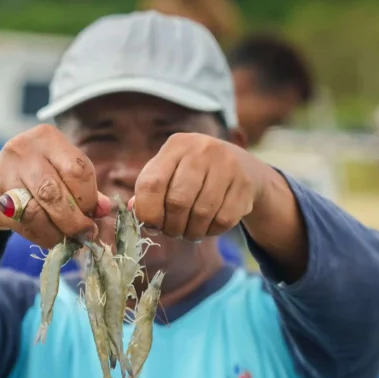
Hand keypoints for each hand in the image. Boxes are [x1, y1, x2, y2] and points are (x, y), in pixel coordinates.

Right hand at [0, 125, 112, 248]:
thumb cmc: (37, 176)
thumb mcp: (62, 173)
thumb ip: (86, 190)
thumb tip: (105, 209)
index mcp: (48, 138)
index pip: (77, 170)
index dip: (88, 199)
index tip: (93, 216)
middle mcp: (23, 150)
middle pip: (55, 192)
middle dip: (74, 220)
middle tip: (84, 235)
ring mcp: (5, 174)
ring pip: (37, 212)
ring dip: (57, 233)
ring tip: (67, 241)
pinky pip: (22, 224)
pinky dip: (40, 237)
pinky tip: (49, 238)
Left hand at [129, 133, 268, 240]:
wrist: (242, 167)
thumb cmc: (193, 174)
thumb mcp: (169, 173)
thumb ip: (148, 191)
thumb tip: (134, 211)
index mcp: (176, 145)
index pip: (152, 183)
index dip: (147, 212)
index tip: (151, 225)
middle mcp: (202, 149)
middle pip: (178, 202)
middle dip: (171, 226)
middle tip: (172, 232)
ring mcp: (227, 165)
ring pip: (202, 214)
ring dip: (191, 232)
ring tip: (189, 232)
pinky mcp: (245, 184)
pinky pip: (223, 220)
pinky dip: (211, 231)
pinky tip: (208, 226)